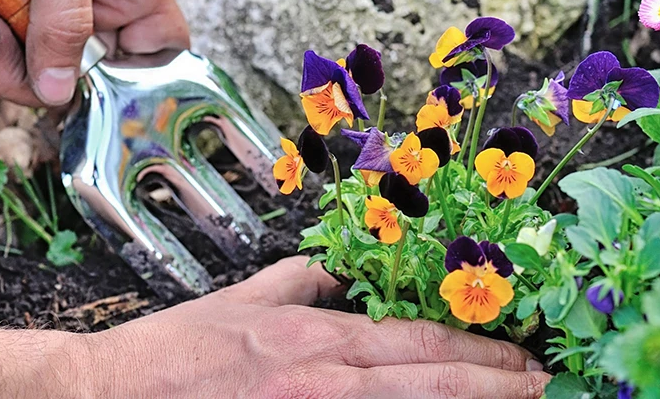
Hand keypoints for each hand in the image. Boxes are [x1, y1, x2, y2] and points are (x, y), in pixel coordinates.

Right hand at [81, 256, 550, 397]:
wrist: (116, 396)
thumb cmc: (177, 351)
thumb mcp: (244, 297)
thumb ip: (300, 281)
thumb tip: (337, 273)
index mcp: (315, 335)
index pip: (417, 340)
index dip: (476, 350)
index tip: (518, 355)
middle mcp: (325, 378)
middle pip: (430, 380)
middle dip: (494, 384)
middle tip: (542, 384)